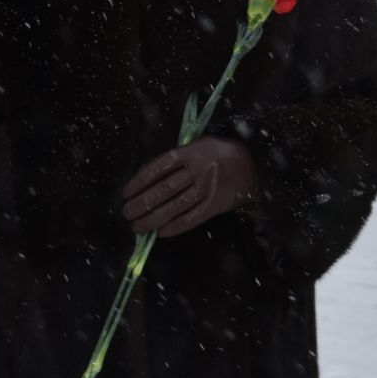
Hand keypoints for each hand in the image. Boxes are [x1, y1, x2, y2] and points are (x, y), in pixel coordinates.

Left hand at [120, 136, 259, 236]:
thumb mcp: (197, 145)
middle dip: (142, 203)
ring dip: (153, 218)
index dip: (140, 180)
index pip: (159, 167)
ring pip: (175, 206)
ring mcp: (207, 188)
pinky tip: (161, 233)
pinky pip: (192, 218)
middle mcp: (197, 170)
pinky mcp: (215, 204)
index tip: (126, 192)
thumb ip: (175, 159)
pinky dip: (175, 227)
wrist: (250, 163)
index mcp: (190, 152)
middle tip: (127, 213)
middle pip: (164, 189)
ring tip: (137, 226)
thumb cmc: (216, 153)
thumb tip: (147, 176)